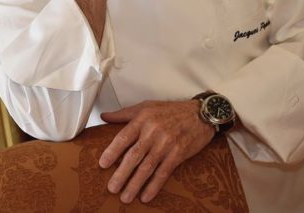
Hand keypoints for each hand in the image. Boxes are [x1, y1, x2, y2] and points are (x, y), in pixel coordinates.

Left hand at [98, 100, 214, 203]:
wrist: (200, 114)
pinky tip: (146, 196)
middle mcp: (153, 132)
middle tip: (112, 187)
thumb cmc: (171, 111)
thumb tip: (104, 117)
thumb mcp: (146, 107)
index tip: (103, 164)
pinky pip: (164, 172)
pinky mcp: (178, 154)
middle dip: (121, 174)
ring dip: (135, 184)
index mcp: (143, 119)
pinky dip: (154, 186)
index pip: (123, 137)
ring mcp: (166, 144)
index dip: (112, 152)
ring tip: (125, 197)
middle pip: (134, 156)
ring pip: (147, 167)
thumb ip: (124, 114)